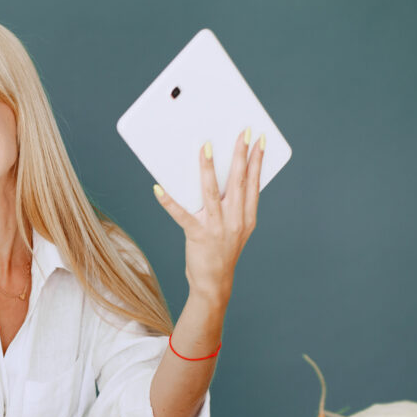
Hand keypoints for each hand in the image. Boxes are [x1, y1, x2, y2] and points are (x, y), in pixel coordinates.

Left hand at [154, 129, 264, 304]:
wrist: (214, 283)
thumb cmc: (222, 252)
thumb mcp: (236, 229)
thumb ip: (234, 207)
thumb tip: (223, 178)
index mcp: (247, 217)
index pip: (254, 184)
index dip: (257, 161)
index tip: (258, 140)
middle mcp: (235, 220)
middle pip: (238, 182)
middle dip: (240, 155)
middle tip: (241, 133)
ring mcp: (217, 228)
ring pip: (212, 192)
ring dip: (209, 168)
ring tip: (206, 147)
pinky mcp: (197, 235)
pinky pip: (181, 215)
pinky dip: (169, 201)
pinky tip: (158, 188)